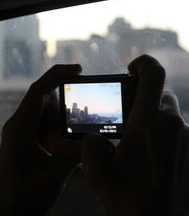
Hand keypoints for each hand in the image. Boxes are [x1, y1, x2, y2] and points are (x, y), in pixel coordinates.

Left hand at [0, 64, 82, 215]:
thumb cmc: (20, 198)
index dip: (58, 75)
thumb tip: (98, 138)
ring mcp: (32, 136)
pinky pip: (58, 131)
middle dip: (71, 106)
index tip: (79, 70)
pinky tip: (80, 145)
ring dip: (73, 123)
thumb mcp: (52, 175)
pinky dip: (71, 135)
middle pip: (51, 103)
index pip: (38, 92)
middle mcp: (24, 127)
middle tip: (90, 114)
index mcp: (20, 128)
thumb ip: (76, 155)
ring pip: (57, 117)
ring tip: (83, 136)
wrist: (8, 214)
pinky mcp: (39, 146)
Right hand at [81, 55, 188, 215]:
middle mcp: (175, 124)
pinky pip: (188, 142)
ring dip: (163, 133)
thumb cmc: (132, 202)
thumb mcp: (99, 174)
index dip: (143, 64)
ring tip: (150, 162)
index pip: (153, 73)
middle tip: (137, 131)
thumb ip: (93, 146)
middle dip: (149, 109)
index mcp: (149, 121)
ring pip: (176, 124)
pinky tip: (168, 172)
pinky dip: (177, 149)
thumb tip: (98, 138)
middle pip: (163, 101)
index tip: (134, 70)